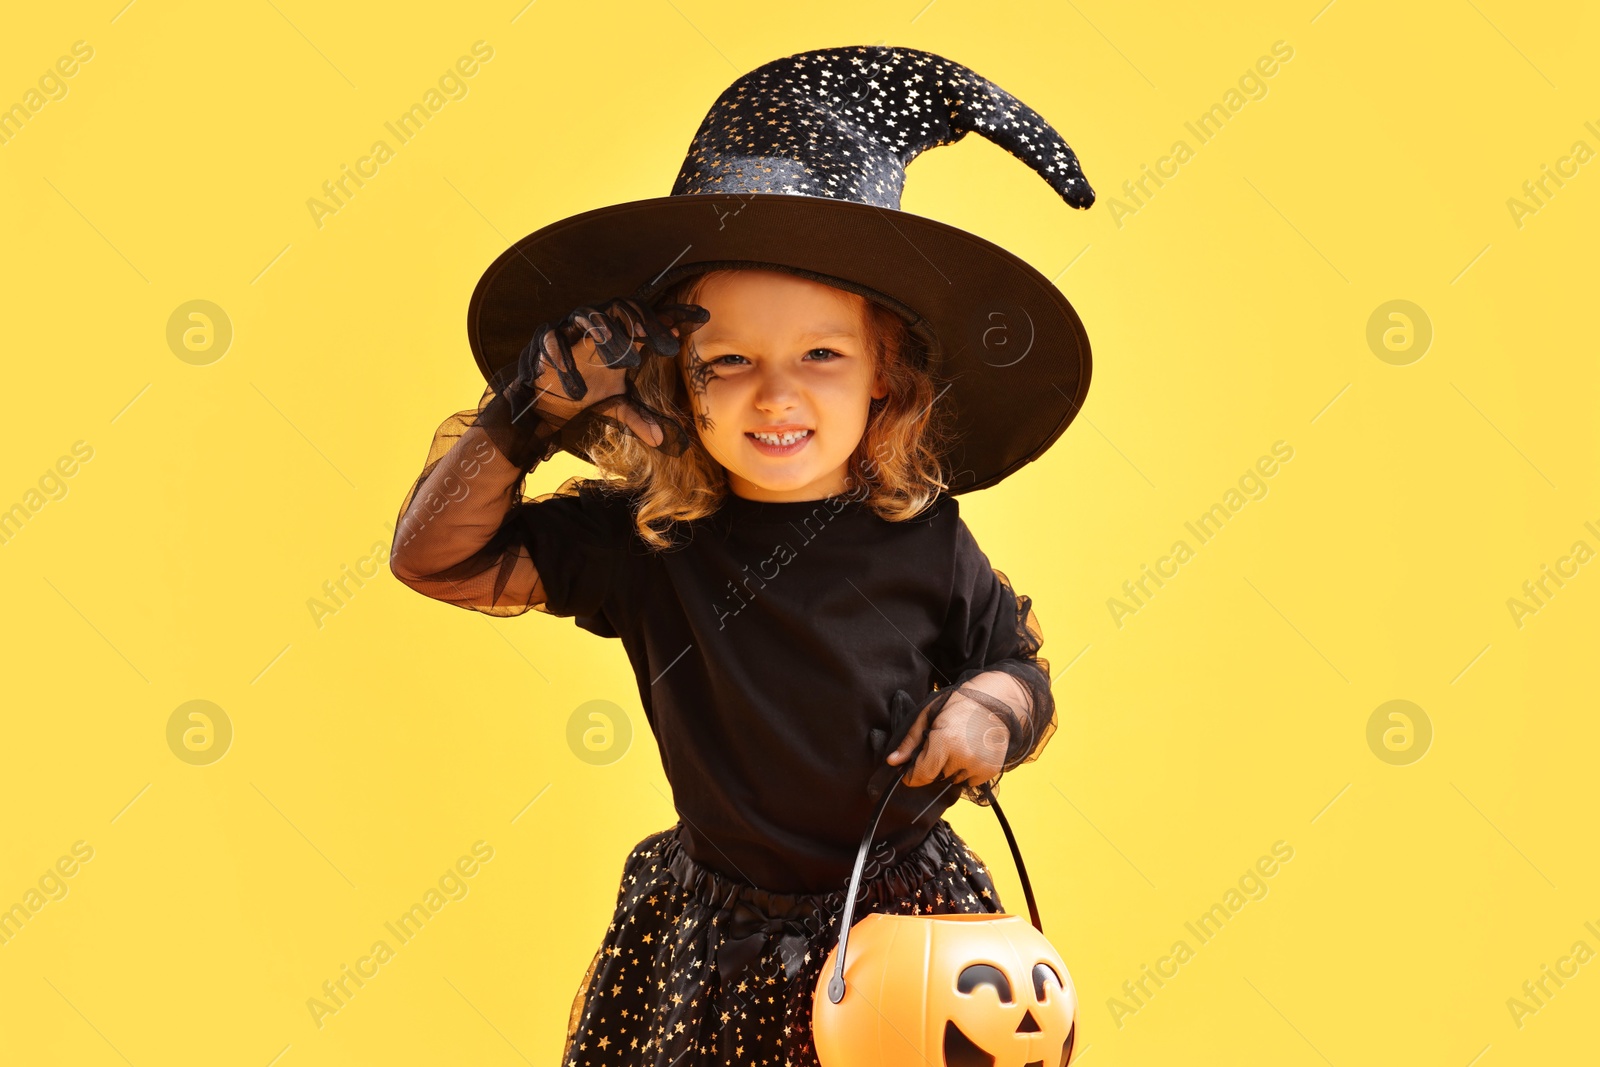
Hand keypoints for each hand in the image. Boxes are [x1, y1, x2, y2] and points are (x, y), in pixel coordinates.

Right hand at [500, 295, 709, 454]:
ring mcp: (571, 327)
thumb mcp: (616, 405)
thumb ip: (638, 417)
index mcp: (622, 334)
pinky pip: (554, 340)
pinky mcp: (545, 338)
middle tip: (666, 343)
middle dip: (646, 324)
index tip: (702, 318)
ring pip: (590, 316)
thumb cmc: (587, 390)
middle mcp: (599, 323)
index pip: (652, 317)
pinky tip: (578, 384)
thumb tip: (662, 441)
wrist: (544, 397)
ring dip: (609, 336)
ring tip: (627, 360)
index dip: (676, 315)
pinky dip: (564, 358)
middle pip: (624, 309)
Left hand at [885, 671, 1026, 788]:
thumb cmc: (959, 704)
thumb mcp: (928, 716)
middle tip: (940, 746)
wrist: (995, 701)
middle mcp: (963, 758)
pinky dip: (965, 771)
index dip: (911, 775)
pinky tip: (969, 752)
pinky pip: (969, 781)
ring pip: (953, 780)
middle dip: (932, 766)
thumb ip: (910, 742)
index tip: (910, 770)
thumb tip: (892, 762)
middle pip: (936, 778)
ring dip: (950, 769)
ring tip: (957, 746)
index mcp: (944, 743)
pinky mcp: (990, 771)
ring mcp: (978, 766)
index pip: (920, 775)